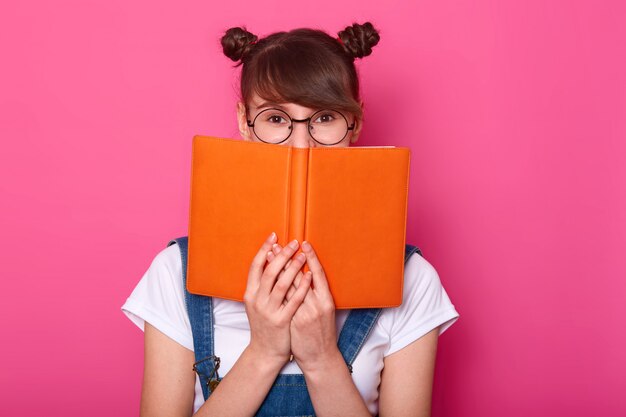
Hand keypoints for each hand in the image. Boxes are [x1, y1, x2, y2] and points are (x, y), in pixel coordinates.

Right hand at [244, 233, 311, 366]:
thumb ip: (261, 284)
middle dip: (282, 255)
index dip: (264, 249)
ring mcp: (268, 311)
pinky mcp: (281, 321)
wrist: (265, 351)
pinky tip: (309, 275)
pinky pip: (294, 300)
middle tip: (294, 243)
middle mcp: (257, 301)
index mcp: (250, 294)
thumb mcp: (257, 303)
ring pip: (282, 284)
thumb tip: (269, 258)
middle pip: (269, 271)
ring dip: (293, 267)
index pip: (255, 266)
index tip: (274, 236)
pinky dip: (302, 286)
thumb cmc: (264, 323)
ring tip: (303, 255)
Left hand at [266, 240, 339, 372]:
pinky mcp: (291, 322)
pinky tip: (267, 278)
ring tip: (270, 255)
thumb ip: (316, 293)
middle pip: (299, 277)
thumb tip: (307, 273)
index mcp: (326, 300)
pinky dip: (274, 288)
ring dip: (277, 269)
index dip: (312, 258)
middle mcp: (316, 305)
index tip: (304, 243)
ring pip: (287, 287)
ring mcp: (303, 314)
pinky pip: (281, 301)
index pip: (318, 274)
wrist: (319, 357)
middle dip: (287, 259)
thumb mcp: (324, 310)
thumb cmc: (322, 331)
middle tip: (279, 245)